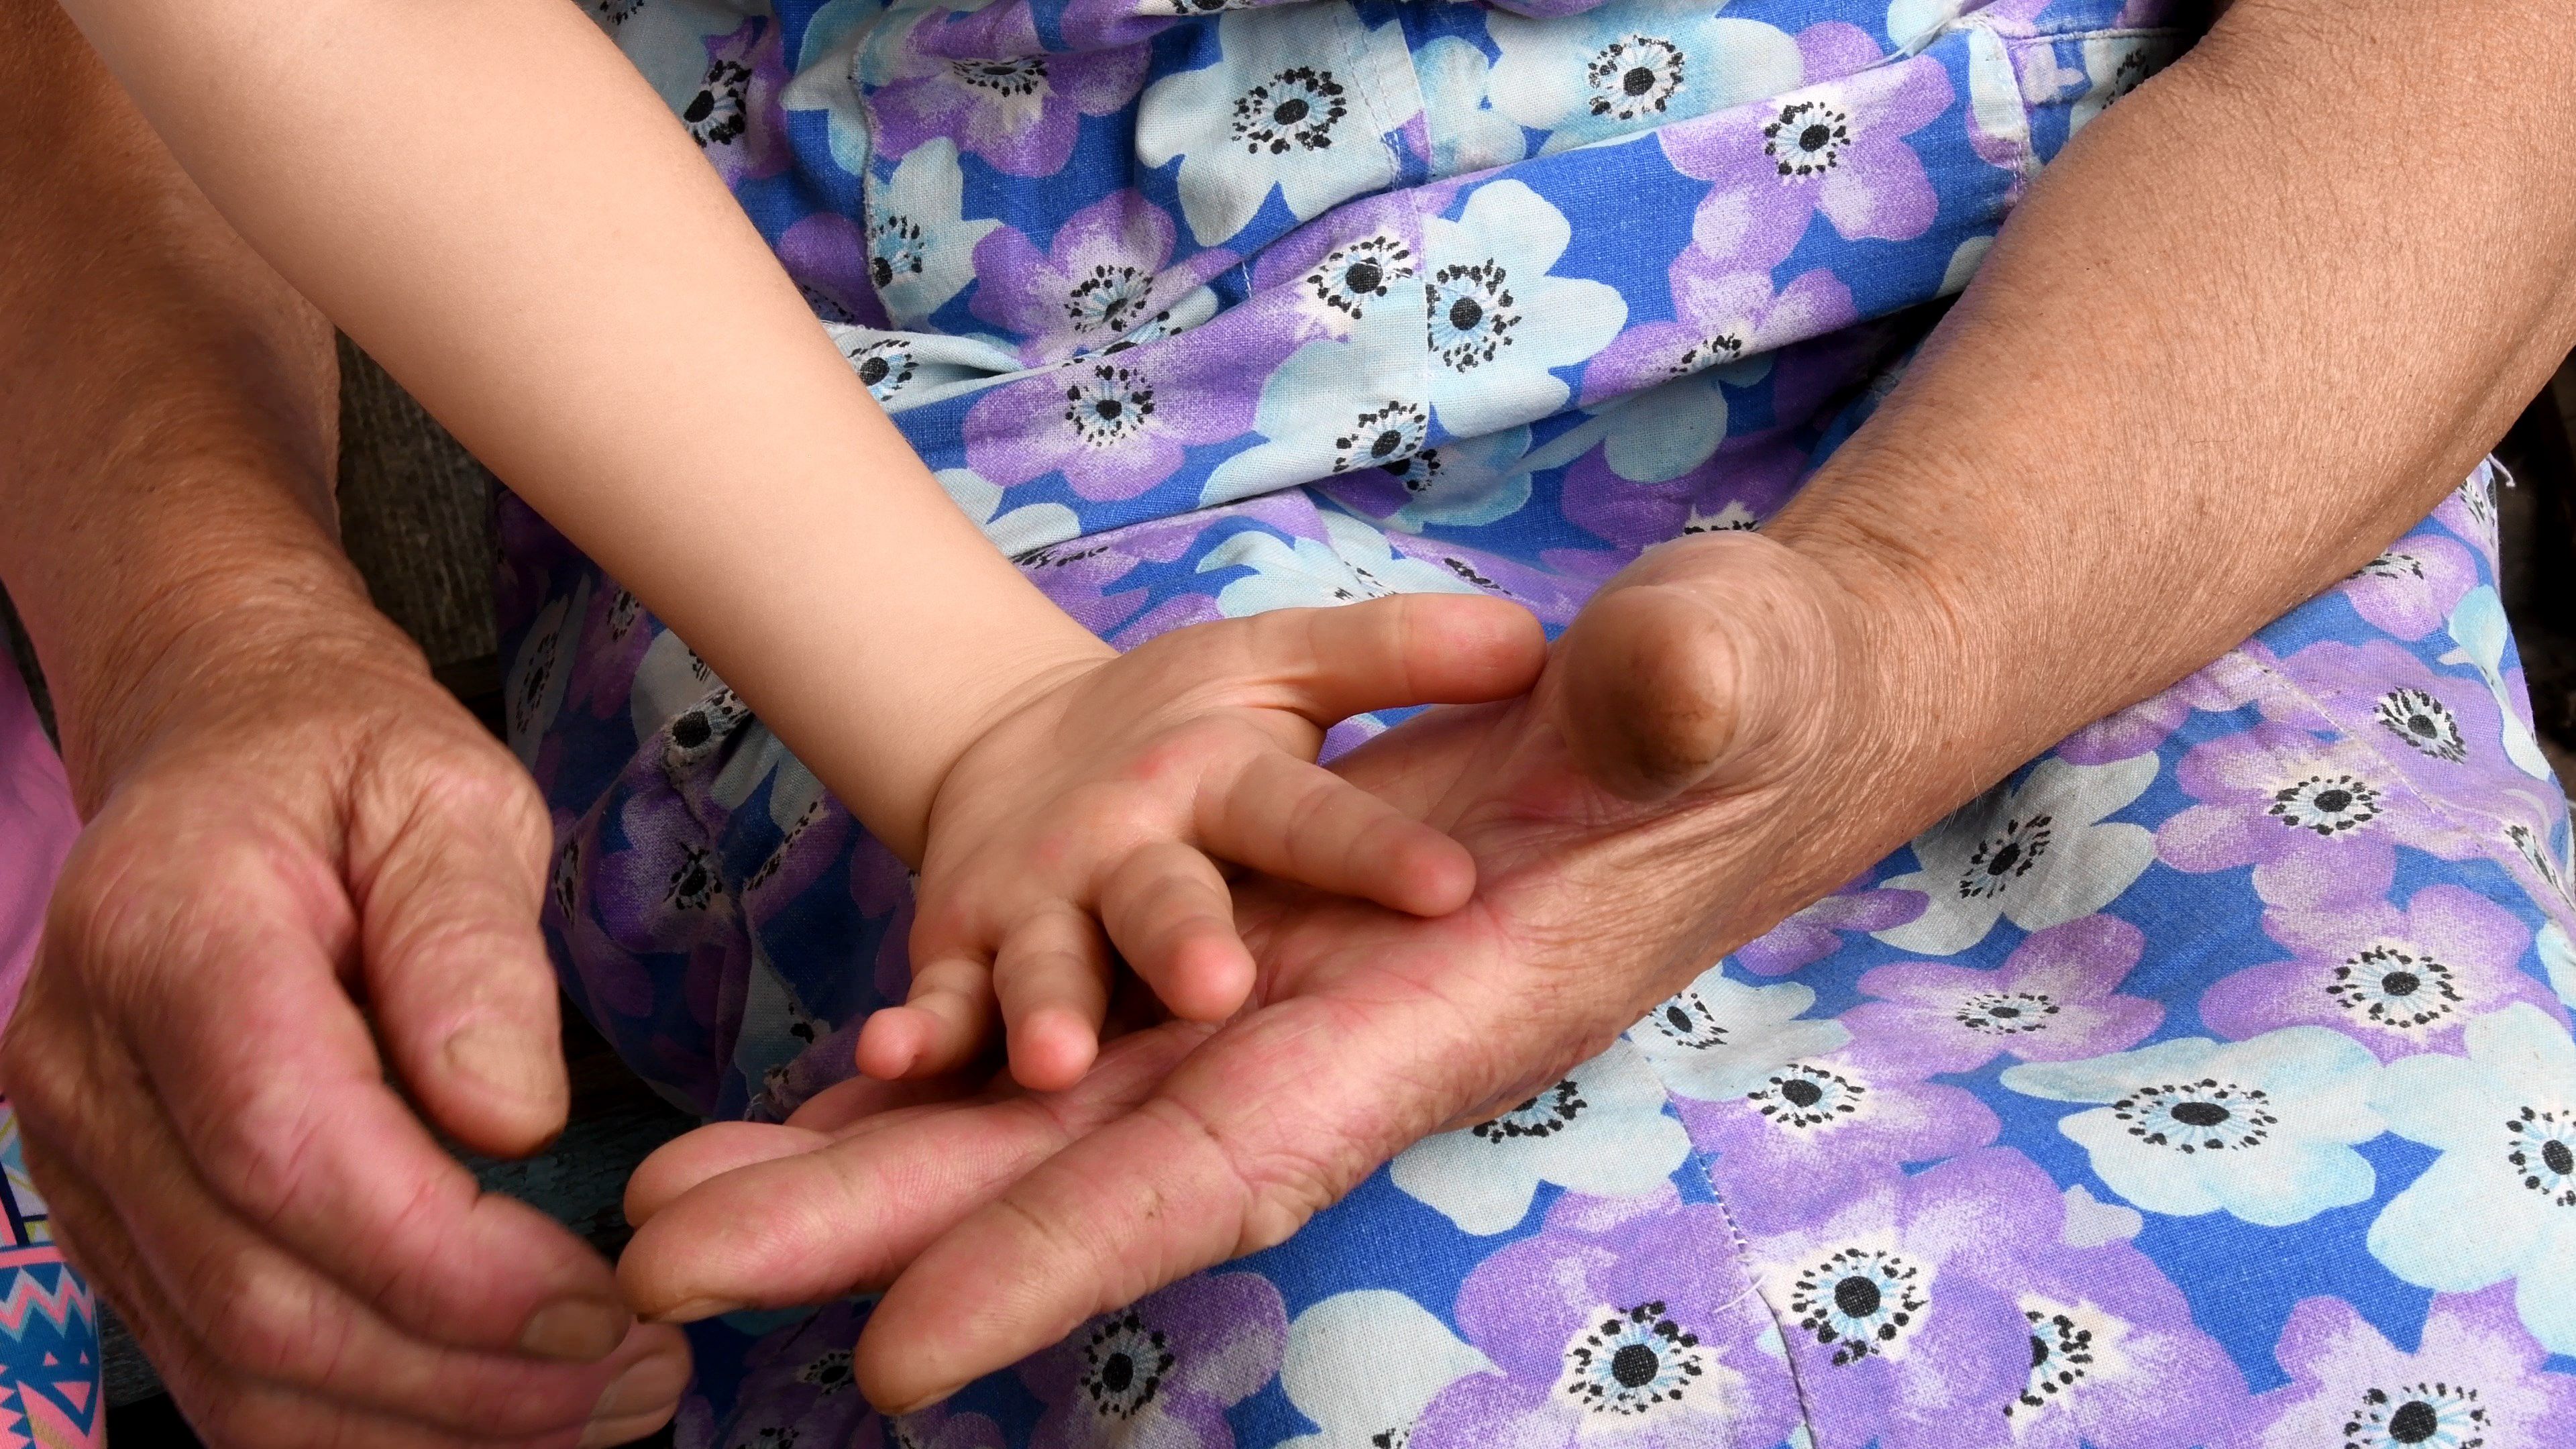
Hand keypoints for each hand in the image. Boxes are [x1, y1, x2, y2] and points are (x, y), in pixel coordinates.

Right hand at [1, 611, 689, 1447]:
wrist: (221, 754)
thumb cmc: (350, 765)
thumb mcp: (452, 793)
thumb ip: (473, 944)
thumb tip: (508, 1117)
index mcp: (168, 939)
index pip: (289, 1151)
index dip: (448, 1262)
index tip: (599, 1300)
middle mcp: (86, 1072)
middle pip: (260, 1292)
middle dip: (465, 1373)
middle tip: (641, 1373)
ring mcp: (80, 1162)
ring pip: (235, 1365)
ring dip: (428, 1423)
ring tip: (603, 1404)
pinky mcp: (115, 1221)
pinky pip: (221, 1368)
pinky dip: (364, 1421)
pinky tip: (495, 1411)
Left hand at [620, 531, 1950, 1408]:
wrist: (1719, 703)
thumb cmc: (1753, 692)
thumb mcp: (1738, 667)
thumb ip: (1695, 680)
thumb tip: (1642, 667)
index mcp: (1444, 1007)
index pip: (1238, 1153)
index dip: (1070, 1254)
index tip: (893, 1351)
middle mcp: (1334, 1028)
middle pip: (1083, 1163)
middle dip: (884, 1227)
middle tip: (662, 1264)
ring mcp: (1283, 985)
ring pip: (1051, 1101)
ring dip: (869, 1160)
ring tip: (674, 1200)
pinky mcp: (1253, 928)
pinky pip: (1080, 1016)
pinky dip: (949, 1063)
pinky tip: (830, 1086)